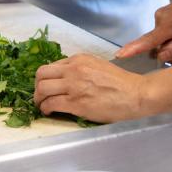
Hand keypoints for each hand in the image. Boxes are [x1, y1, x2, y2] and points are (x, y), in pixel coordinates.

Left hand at [34, 54, 155, 122]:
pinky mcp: (76, 103)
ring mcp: (73, 86)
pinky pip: (50, 104)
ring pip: (42, 89)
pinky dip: (46, 109)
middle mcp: (73, 70)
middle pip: (41, 75)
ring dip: (38, 99)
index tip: (48, 86)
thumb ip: (80, 69)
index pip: (51, 66)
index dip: (46, 78)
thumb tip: (65, 78)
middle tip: (40, 96)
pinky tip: (50, 112)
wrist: (135, 94)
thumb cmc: (121, 83)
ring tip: (42, 105)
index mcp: (79, 59)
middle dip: (37, 86)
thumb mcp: (98, 66)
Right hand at [117, 0, 171, 63]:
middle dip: (169, 49)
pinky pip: (167, 28)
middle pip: (157, 42)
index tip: (120, 55)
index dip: (133, 49)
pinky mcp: (169, 10)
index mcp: (168, 25)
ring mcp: (164, 12)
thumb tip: (159, 56)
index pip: (147, 41)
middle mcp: (161, 17)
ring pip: (163, 35)